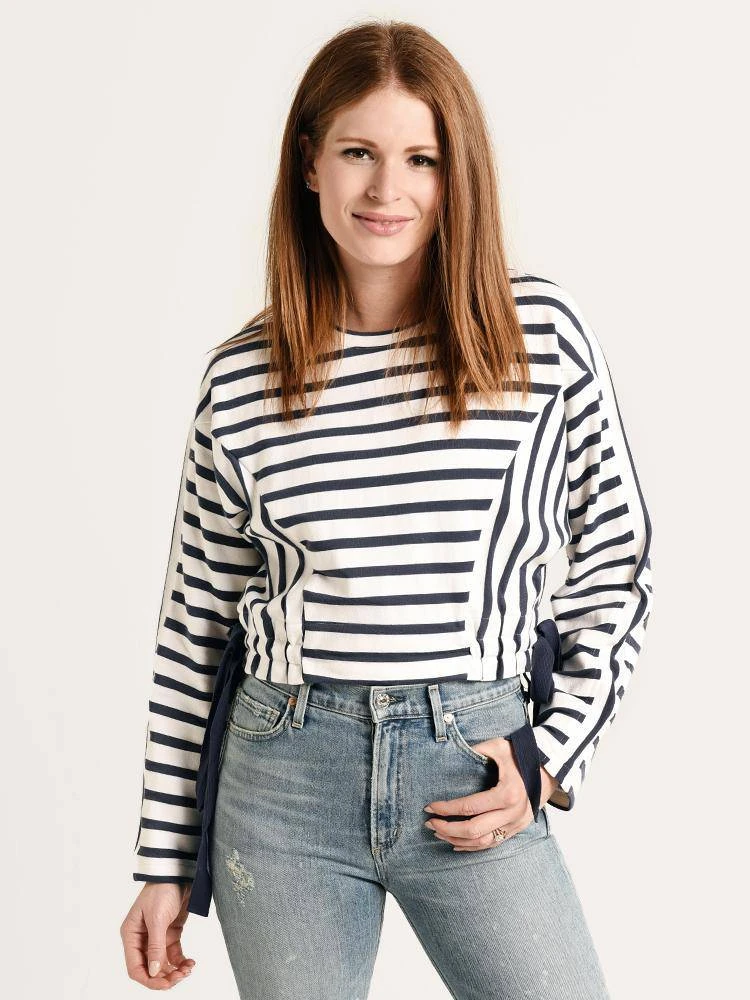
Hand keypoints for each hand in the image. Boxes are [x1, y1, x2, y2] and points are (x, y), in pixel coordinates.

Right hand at [120, 882, 195, 989]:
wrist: (178, 873)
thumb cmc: (162, 890)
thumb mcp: (157, 919)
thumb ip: (156, 946)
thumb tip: (154, 973)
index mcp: (131, 935)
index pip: (135, 967)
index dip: (149, 980)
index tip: (165, 984)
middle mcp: (141, 939)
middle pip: (150, 969)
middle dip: (164, 977)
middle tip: (180, 977)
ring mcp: (156, 937)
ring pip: (162, 964)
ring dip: (174, 971)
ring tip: (188, 969)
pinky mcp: (170, 934)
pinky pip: (173, 955)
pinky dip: (181, 961)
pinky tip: (190, 962)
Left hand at [422, 736, 558, 851]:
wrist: (550, 768)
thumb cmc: (523, 755)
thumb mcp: (499, 747)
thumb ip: (476, 749)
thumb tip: (451, 752)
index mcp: (506, 794)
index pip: (469, 807)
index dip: (446, 809)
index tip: (429, 807)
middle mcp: (512, 813)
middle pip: (473, 830)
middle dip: (448, 828)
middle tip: (430, 823)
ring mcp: (516, 824)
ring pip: (482, 842)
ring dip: (458, 840)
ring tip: (439, 833)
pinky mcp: (517, 829)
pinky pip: (492, 844)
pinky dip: (473, 846)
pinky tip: (457, 843)